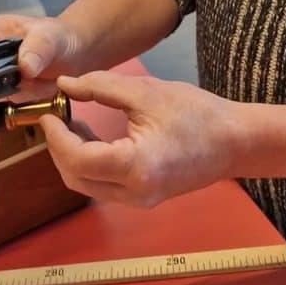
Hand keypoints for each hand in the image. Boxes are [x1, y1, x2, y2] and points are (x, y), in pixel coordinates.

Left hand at [40, 72, 240, 205]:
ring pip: (87, 186)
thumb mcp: (147, 92)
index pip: (77, 159)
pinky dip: (89, 164)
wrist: (235, 141)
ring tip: (71, 122)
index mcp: (135, 166)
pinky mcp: (143, 198)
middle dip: (59, 148)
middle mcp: (134, 192)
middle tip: (57, 116)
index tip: (50, 112)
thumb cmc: (197, 113)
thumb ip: (101, 87)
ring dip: (72, 157)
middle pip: (76, 179)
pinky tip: (91, 136)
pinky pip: (104, 185)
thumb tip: (66, 84)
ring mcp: (139, 200)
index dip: (56, 137)